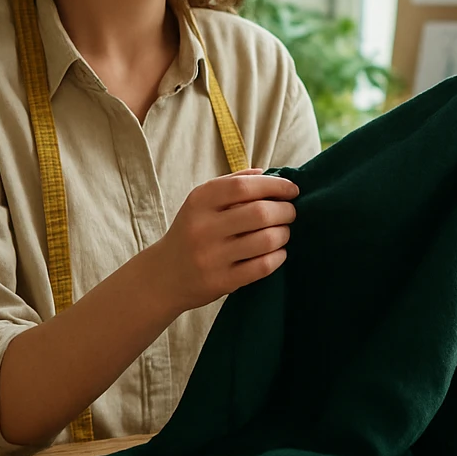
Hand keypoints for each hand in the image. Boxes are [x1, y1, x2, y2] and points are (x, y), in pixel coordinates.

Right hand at [142, 169, 298, 313]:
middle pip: (260, 213)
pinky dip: (278, 256)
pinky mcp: (221, 281)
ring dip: (284, 234)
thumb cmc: (191, 231)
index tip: (292, 190)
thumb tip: (267, 174)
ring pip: (266, 240)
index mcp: (199, 201)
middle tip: (291, 212)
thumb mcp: (201, 203)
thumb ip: (231, 184)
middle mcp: (203, 227)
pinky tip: (278, 252)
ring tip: (284, 232)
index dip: (275, 185)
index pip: (244, 186)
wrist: (164, 276)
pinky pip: (262, 266)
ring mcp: (212, 257)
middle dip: (285, 211)